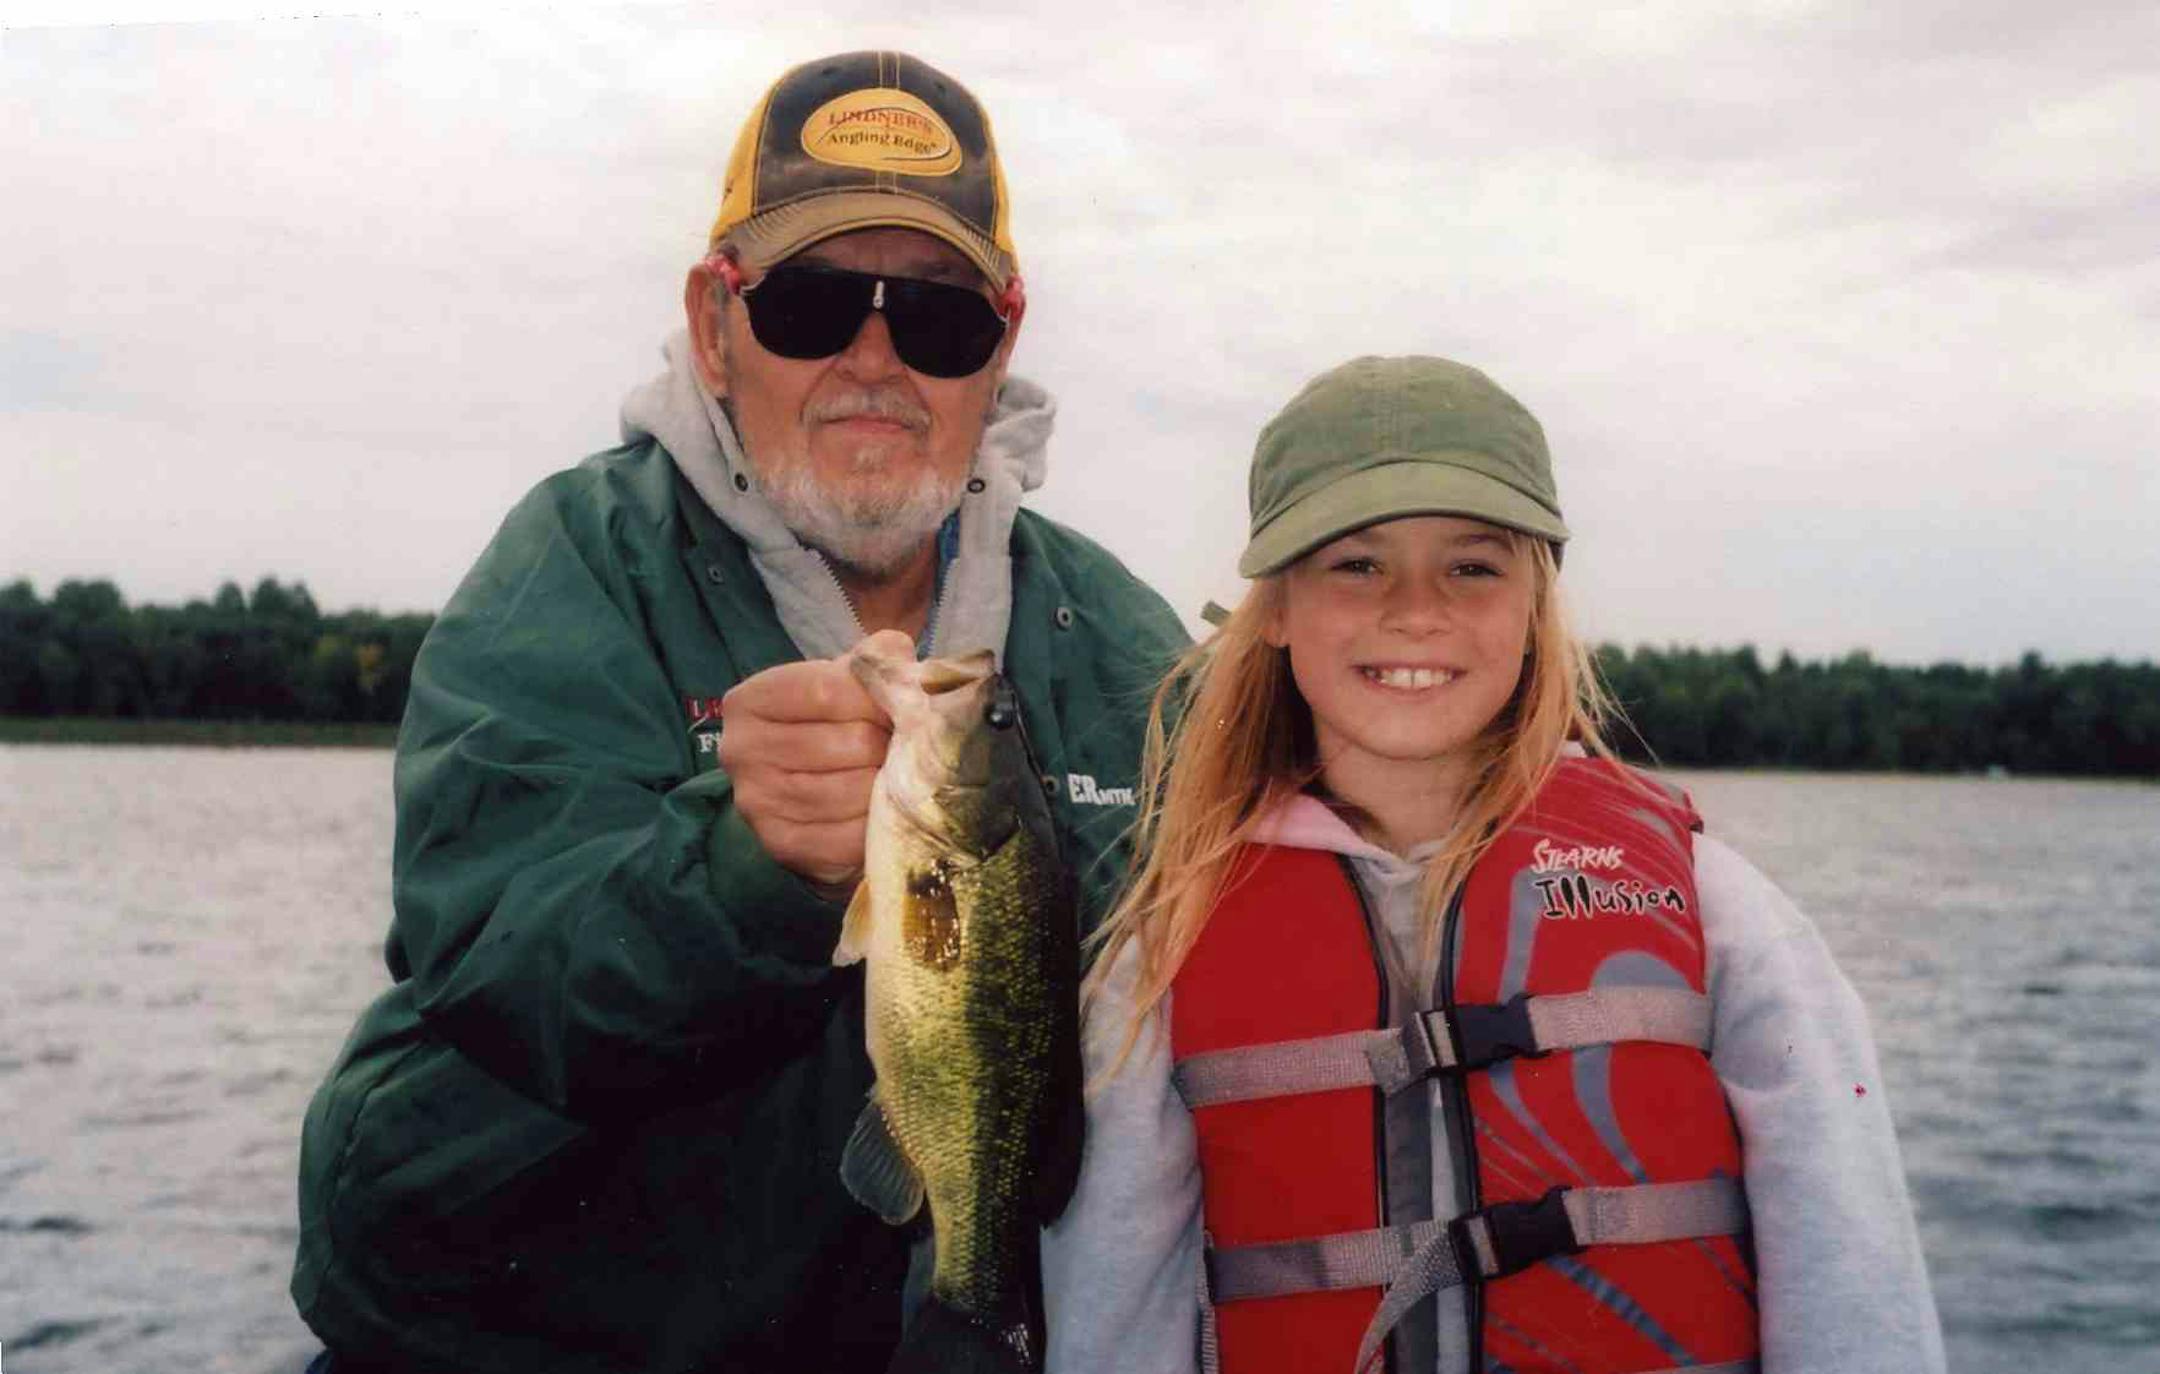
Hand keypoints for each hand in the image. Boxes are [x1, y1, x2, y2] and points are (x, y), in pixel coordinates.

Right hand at [716, 632, 908, 890]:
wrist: (816, 795)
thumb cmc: (836, 726)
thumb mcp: (851, 681)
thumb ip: (878, 659)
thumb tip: (903, 662)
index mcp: (750, 699)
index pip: (828, 689)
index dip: (879, 699)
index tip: (902, 708)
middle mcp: (740, 750)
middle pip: (849, 741)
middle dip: (888, 745)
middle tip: (899, 749)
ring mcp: (757, 802)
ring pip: (854, 789)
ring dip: (888, 786)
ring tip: (894, 778)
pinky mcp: (781, 845)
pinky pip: (850, 835)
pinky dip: (876, 825)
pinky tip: (879, 814)